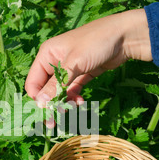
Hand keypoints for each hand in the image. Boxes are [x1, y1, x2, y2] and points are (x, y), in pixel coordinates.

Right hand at [25, 8, 151, 107]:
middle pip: (46, 89)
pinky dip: (74, 97)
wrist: (124, 36)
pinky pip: (72, 89)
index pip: (33, 82)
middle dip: (50, 104)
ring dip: (64, 102)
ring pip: (60, 91)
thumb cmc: (95, 43)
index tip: (47, 111)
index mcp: (47, 54)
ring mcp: (69, 68)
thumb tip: (40, 104)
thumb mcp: (73, 64)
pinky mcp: (82, 73)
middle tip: (53, 123)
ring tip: (73, 108)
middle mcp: (55, 61)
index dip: (38, 98)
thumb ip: (56, 85)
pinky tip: (80, 102)